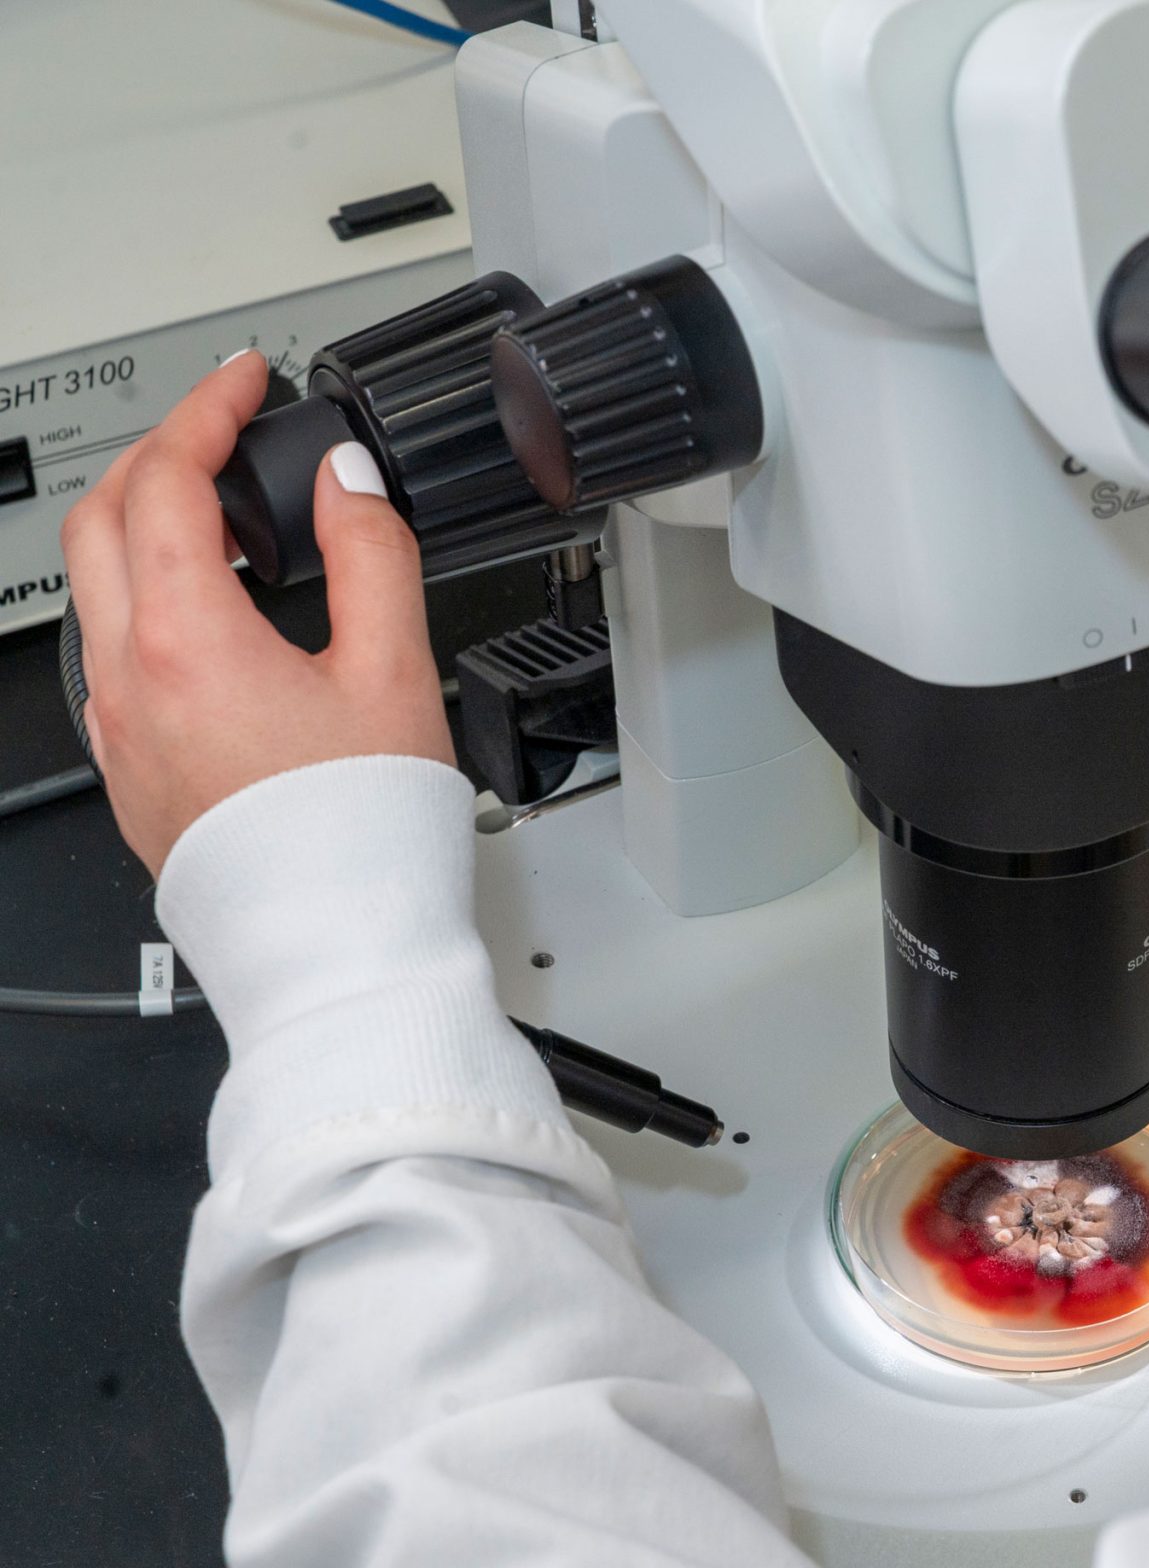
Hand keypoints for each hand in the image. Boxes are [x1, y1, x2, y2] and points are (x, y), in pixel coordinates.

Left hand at [60, 352, 453, 877]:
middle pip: (100, 520)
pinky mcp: (133, 771)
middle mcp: (130, 681)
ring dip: (148, 532)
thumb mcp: (396, 672)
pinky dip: (151, 607)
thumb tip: (350, 484)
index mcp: (187, 640)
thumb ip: (373, 556)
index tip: (245, 380)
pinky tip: (215, 624)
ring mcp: (122, 729)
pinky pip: (114, 659)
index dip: (207, 409)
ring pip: (96, 591)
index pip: (165, 479)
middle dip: (157, 457)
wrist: (337, 949)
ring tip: (229, 526)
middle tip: (223, 436)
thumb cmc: (363, 834)